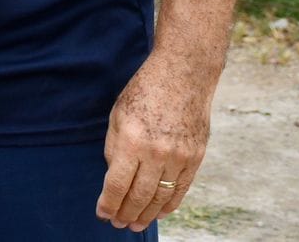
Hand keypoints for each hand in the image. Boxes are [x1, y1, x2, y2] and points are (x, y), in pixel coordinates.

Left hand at [95, 51, 212, 230]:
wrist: (183, 75)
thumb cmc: (144, 91)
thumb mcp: (118, 115)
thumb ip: (115, 148)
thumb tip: (114, 178)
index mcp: (132, 141)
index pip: (117, 184)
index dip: (108, 203)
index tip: (102, 214)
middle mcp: (157, 153)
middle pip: (139, 196)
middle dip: (125, 214)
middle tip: (118, 224)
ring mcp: (179, 158)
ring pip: (160, 198)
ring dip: (146, 215)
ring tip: (135, 224)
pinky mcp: (196, 158)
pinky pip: (181, 190)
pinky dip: (168, 205)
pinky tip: (158, 213)